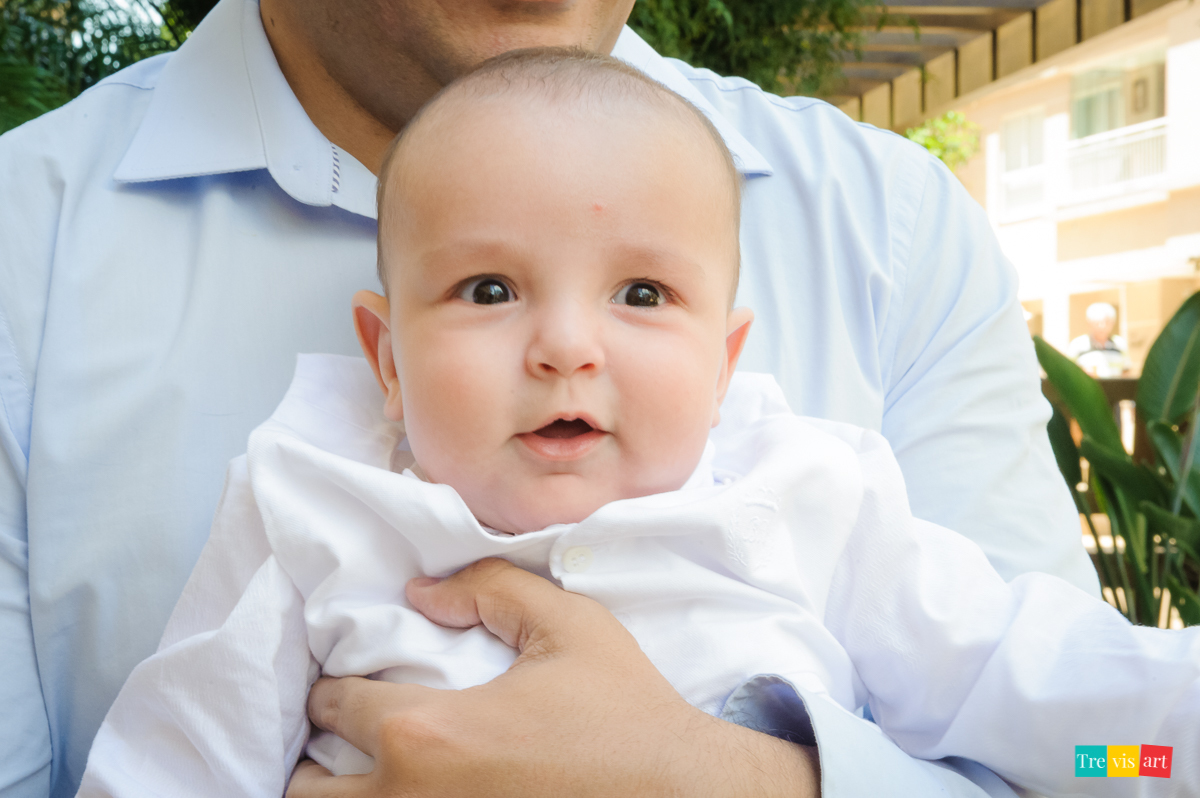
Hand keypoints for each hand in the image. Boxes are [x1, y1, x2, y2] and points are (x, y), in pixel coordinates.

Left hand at [287, 558, 819, 796]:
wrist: (679, 791)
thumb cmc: (623, 712)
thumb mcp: (567, 626)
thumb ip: (489, 588)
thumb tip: (424, 592)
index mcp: (426, 733)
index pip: (335, 705)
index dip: (332, 685)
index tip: (351, 680)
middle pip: (308, 790)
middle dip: (318, 757)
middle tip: (344, 737)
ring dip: (342, 795)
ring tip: (374, 772)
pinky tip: (418, 790)